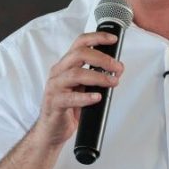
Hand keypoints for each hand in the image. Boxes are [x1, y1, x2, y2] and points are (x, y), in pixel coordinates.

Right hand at [33, 32, 123, 146]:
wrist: (52, 130)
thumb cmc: (68, 107)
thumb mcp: (83, 87)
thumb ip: (96, 76)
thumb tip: (117, 69)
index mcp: (66, 65)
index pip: (80, 43)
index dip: (97, 38)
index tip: (113, 40)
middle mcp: (59, 72)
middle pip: (79, 54)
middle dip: (102, 58)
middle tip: (117, 68)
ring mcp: (55, 87)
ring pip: (76, 74)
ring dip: (98, 76)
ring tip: (112, 82)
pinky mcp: (54, 103)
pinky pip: (70, 98)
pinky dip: (85, 97)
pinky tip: (97, 97)